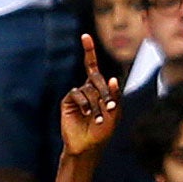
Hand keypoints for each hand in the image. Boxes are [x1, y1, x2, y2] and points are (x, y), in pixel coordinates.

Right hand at [60, 33, 121, 157]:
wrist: (87, 146)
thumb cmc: (103, 131)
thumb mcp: (114, 114)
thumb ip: (114, 96)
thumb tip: (112, 79)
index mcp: (99, 88)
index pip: (92, 66)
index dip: (89, 51)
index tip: (85, 36)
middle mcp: (87, 88)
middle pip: (94, 76)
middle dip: (104, 91)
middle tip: (110, 108)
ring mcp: (77, 94)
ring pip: (89, 89)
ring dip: (96, 104)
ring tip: (98, 119)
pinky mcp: (68, 101)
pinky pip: (77, 94)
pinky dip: (85, 103)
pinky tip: (88, 114)